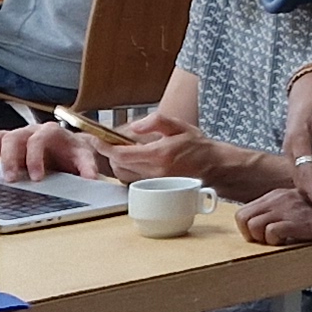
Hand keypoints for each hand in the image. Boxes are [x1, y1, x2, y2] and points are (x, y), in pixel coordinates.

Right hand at [0, 122, 109, 178]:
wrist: (70, 149)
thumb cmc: (74, 152)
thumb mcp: (85, 157)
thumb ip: (88, 166)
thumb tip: (91, 177)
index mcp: (51, 132)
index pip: (39, 139)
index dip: (35, 157)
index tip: (36, 177)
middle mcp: (32, 131)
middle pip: (15, 137)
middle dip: (11, 158)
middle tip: (11, 179)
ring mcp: (19, 136)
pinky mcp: (8, 145)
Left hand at [105, 122, 239, 191]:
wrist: (215, 167)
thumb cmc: (198, 147)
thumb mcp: (179, 126)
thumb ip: (155, 121)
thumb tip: (134, 126)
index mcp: (159, 154)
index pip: (122, 153)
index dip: (105, 146)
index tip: (96, 139)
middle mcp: (155, 172)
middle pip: (118, 165)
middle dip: (110, 153)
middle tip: (107, 142)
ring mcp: (155, 183)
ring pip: (123, 175)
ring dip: (117, 163)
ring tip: (120, 151)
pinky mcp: (156, 189)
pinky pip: (133, 181)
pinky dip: (127, 171)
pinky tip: (133, 162)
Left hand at [232, 185, 311, 249]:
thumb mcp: (298, 208)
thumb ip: (281, 213)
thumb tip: (264, 230)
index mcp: (276, 196)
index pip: (244, 213)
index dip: (248, 229)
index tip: (261, 237)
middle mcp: (278, 199)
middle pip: (243, 219)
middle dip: (251, 235)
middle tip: (267, 242)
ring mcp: (287, 209)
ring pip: (254, 226)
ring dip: (263, 239)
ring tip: (279, 242)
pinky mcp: (297, 221)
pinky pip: (271, 232)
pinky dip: (276, 241)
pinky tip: (290, 241)